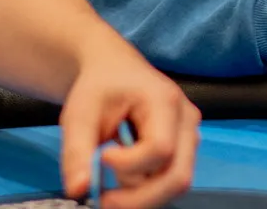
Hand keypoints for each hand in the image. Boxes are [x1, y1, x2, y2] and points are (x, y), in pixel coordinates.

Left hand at [59, 44, 199, 208]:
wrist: (114, 71)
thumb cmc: (100, 87)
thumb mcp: (80, 113)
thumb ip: (77, 151)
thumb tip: (78, 190)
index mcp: (165, 101)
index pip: (160, 148)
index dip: (130, 164)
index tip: (101, 157)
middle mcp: (186, 120)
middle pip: (178, 174)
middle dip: (140, 197)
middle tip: (104, 201)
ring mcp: (190, 135)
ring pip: (177, 182)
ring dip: (142, 196)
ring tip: (111, 186)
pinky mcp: (184, 148)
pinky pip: (172, 179)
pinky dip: (147, 190)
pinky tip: (123, 180)